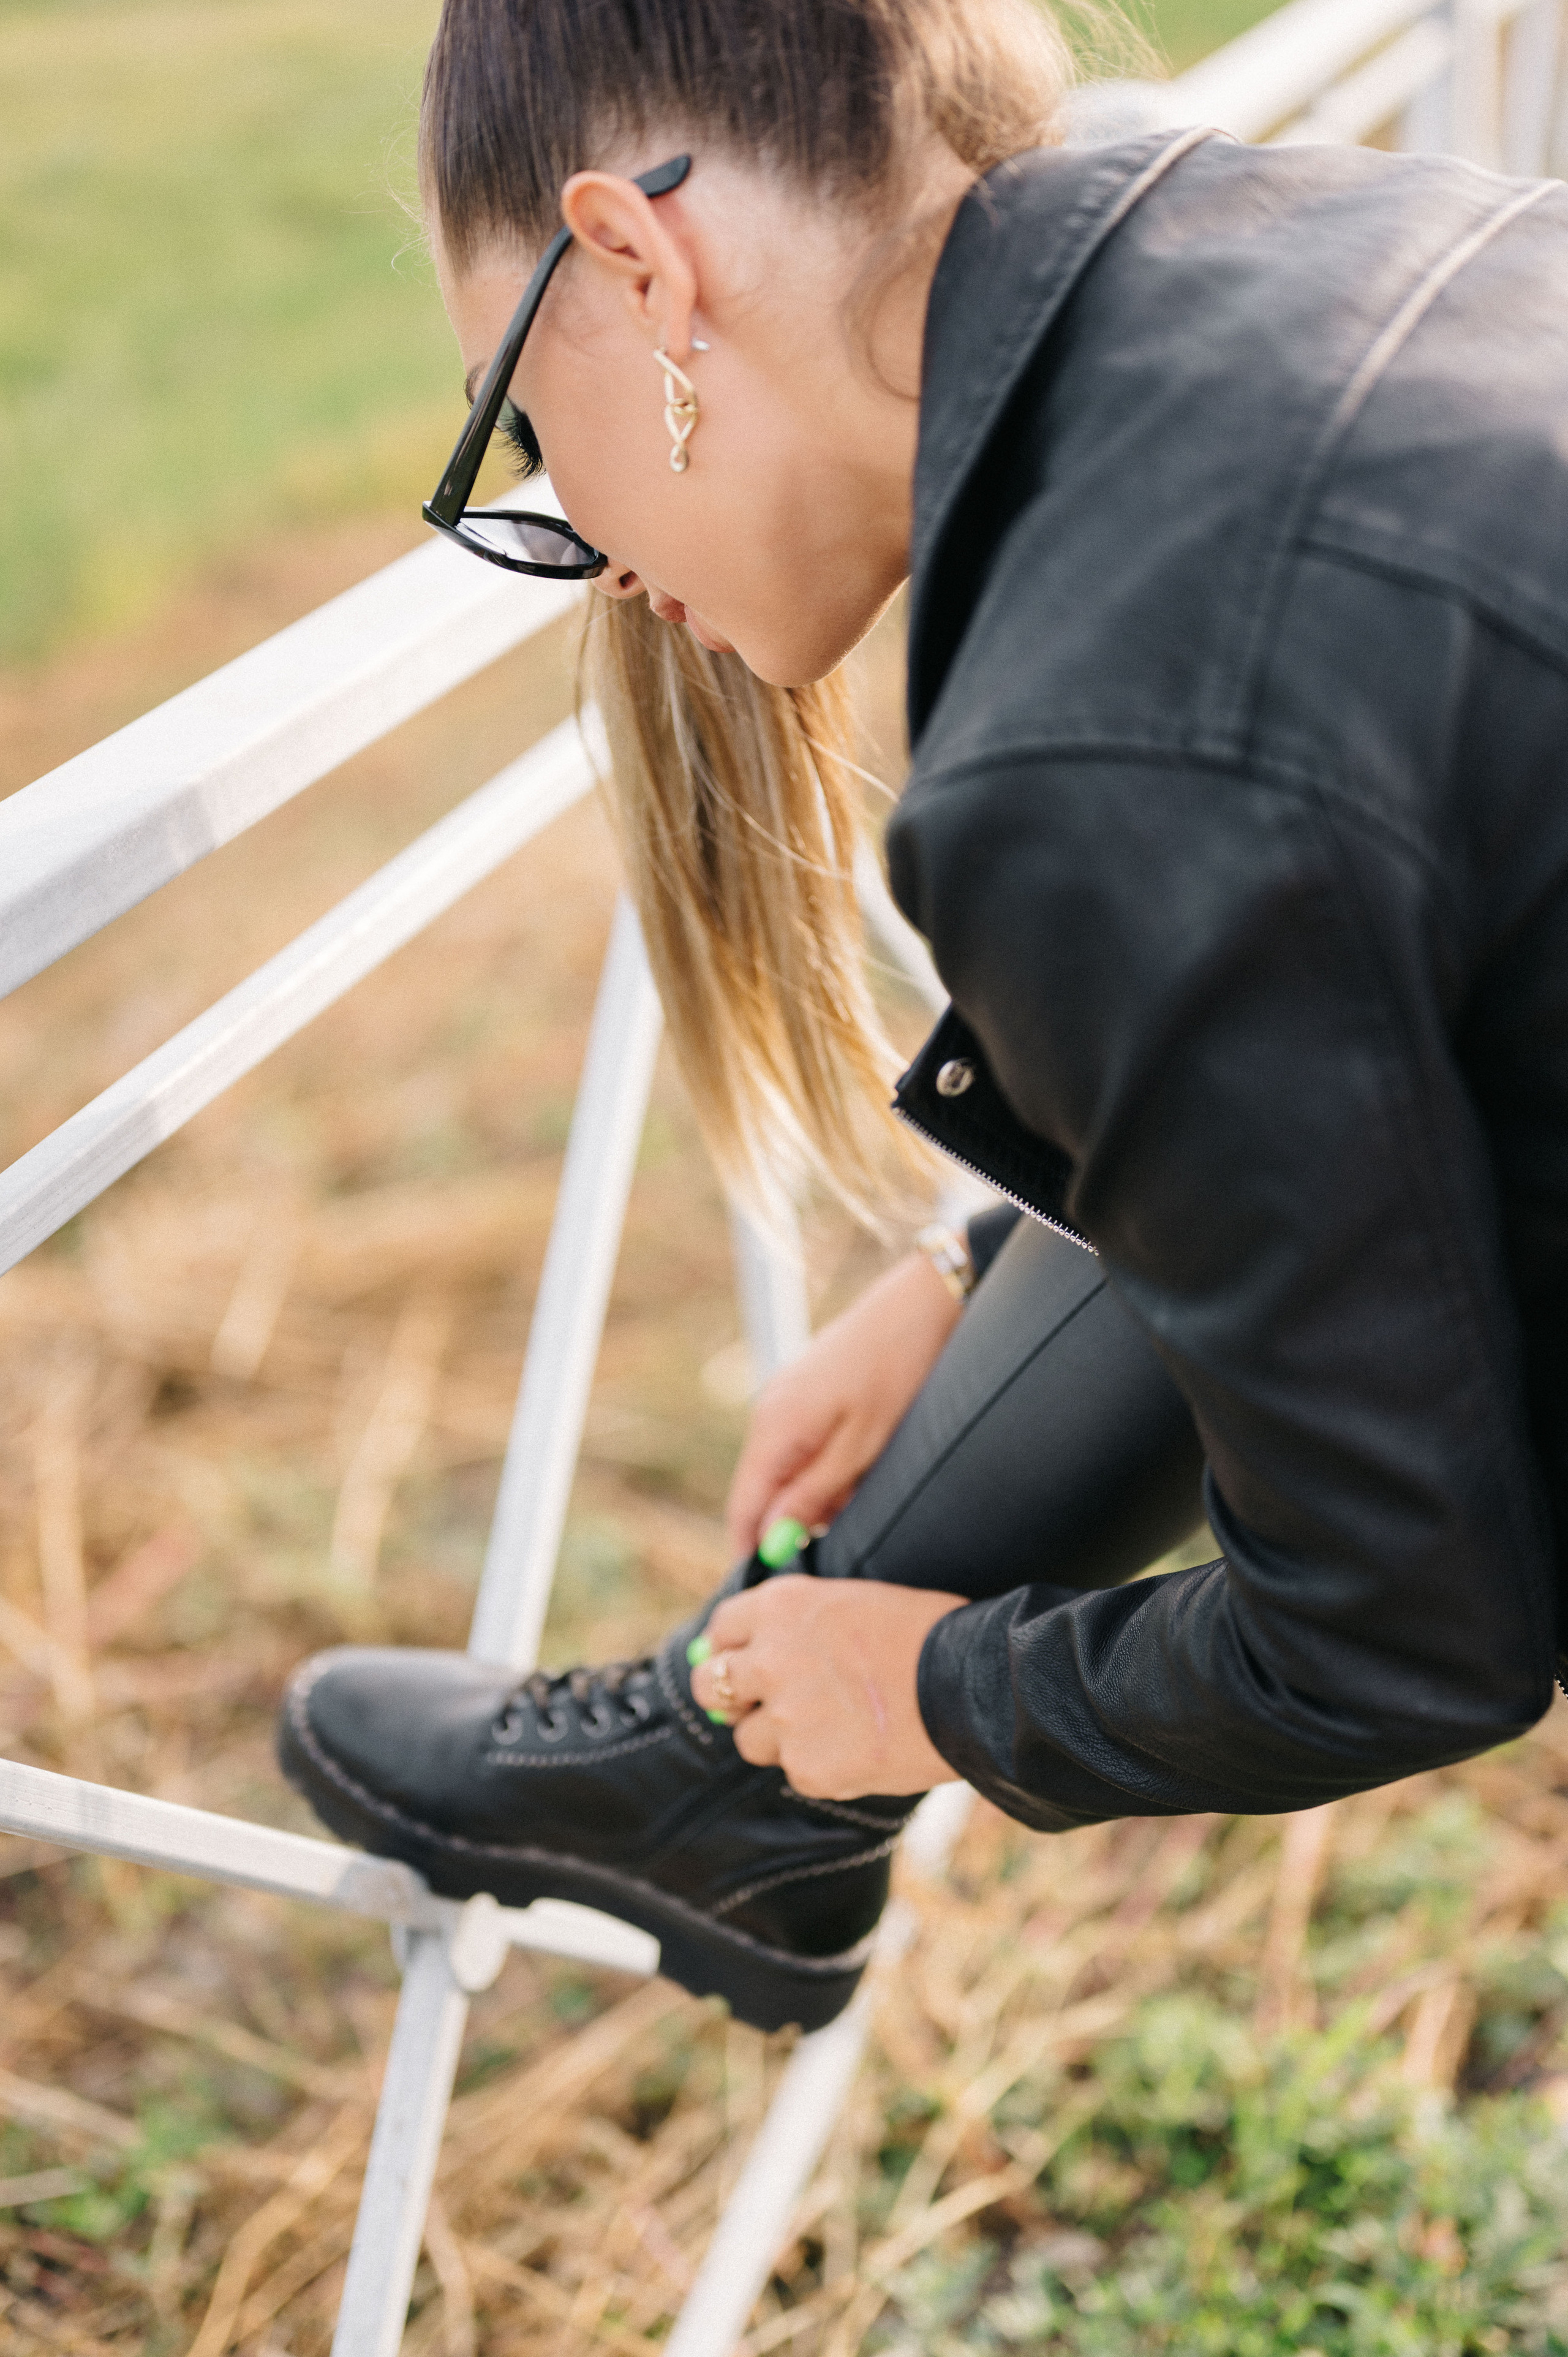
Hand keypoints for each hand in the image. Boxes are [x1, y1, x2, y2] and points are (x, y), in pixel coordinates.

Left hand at [688, 1574, 965, 1796]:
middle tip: (758, 1704)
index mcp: (781, 1607)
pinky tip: (862, 1749)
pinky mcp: (807, 1768)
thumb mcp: (852, 1601)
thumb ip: (800, 1623)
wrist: (971, 1684)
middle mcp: (769, 1659)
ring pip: (750, 1739)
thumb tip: (755, 1647)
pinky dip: (821, 1766)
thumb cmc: (927, 1631)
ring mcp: (785, 1718)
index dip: (734, 1647)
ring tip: (833, 1727)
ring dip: (778, 1737)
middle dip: (730, 1696)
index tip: (746, 1660)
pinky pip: (795, 1772)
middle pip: (711, 1686)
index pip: (722, 1628)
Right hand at [725, 1251, 962, 1555]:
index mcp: (775, 1428)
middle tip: (828, 1554)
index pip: (743, 1507)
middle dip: (786, 1526)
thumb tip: (770, 1538)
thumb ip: (812, 1493)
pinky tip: (859, 1473)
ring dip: (811, 1497)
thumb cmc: (897, 1373)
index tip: (770, 1587)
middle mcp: (768, 1411)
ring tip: (855, 1508)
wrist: (922, 1304)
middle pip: (759, 1490)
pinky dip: (823, 1469)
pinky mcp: (806, 1390)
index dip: (751, 1551)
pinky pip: (801, 1444)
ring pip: (784, 1469)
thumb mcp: (861, 1448)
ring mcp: (785, 1396)